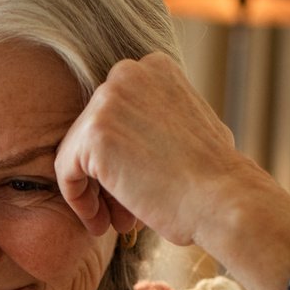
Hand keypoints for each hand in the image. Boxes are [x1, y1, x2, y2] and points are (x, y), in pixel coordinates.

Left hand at [54, 52, 289, 247]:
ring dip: (94, 191)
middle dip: (105, 176)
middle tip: (122, 212)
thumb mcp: (192, 124)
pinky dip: (79, 201)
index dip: (119, 157)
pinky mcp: (94, 133)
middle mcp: (128, 72)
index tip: (134, 186)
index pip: (114, 113)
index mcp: (153, 67)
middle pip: (93, 131)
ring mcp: (108, 99)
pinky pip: (66, 172)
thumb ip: (160, 116)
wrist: (223, 199)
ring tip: (115, 221)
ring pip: (77, 152)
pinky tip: (101, 223)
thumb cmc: (216, 176)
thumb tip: (136, 130)